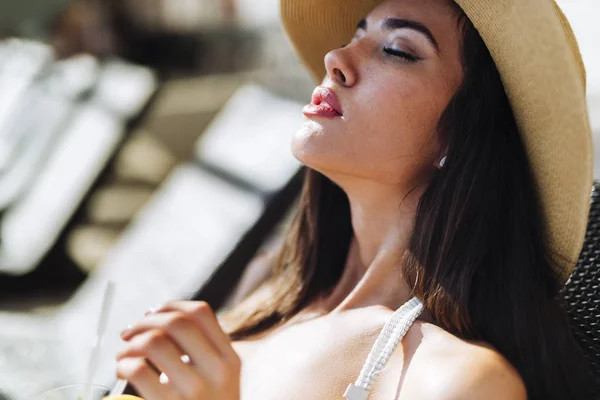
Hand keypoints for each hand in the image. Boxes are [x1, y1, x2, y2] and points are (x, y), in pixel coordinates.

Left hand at [117, 301, 240, 399]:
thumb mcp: (217, 382)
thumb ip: (200, 354)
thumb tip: (156, 320)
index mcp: (230, 360)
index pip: (201, 313)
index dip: (170, 305)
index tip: (151, 313)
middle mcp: (218, 372)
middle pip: (176, 322)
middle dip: (144, 321)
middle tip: (127, 332)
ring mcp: (196, 392)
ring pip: (154, 342)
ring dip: (130, 344)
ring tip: (122, 354)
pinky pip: (139, 370)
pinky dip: (124, 364)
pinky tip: (123, 371)